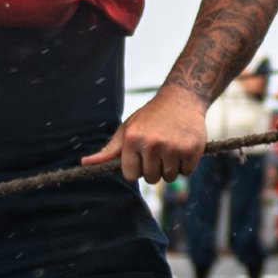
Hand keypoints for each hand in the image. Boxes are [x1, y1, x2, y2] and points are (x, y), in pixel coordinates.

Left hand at [83, 84, 208, 182]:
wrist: (181, 99)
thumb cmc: (150, 117)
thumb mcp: (127, 129)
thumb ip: (109, 150)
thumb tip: (85, 163)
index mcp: (132, 140)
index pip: (131, 175)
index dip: (137, 168)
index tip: (142, 155)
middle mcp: (152, 144)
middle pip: (151, 178)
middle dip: (155, 168)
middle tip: (159, 149)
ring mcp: (173, 148)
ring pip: (169, 177)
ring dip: (171, 167)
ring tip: (171, 148)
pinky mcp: (192, 150)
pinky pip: (186, 172)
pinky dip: (186, 164)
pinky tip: (183, 147)